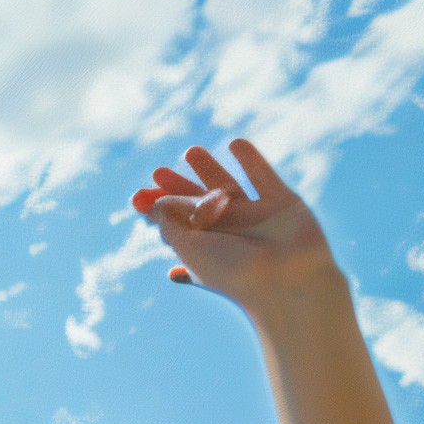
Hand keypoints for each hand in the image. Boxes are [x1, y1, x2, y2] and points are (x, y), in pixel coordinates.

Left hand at [132, 139, 334, 307]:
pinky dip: (251, 161)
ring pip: (230, 187)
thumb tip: (155, 203)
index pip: (177, 226)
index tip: (137, 198)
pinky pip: (264, 177)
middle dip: (177, 189)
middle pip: (198, 206)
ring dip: (209, 170)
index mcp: (206, 249)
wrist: (286, 280)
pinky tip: (236, 144)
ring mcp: (257, 218)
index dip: (158, 211)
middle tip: (157, 172)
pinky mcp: (283, 204)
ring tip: (190, 151)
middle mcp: (230, 233)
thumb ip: (170, 221)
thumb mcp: (190, 245)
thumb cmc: (232, 270)